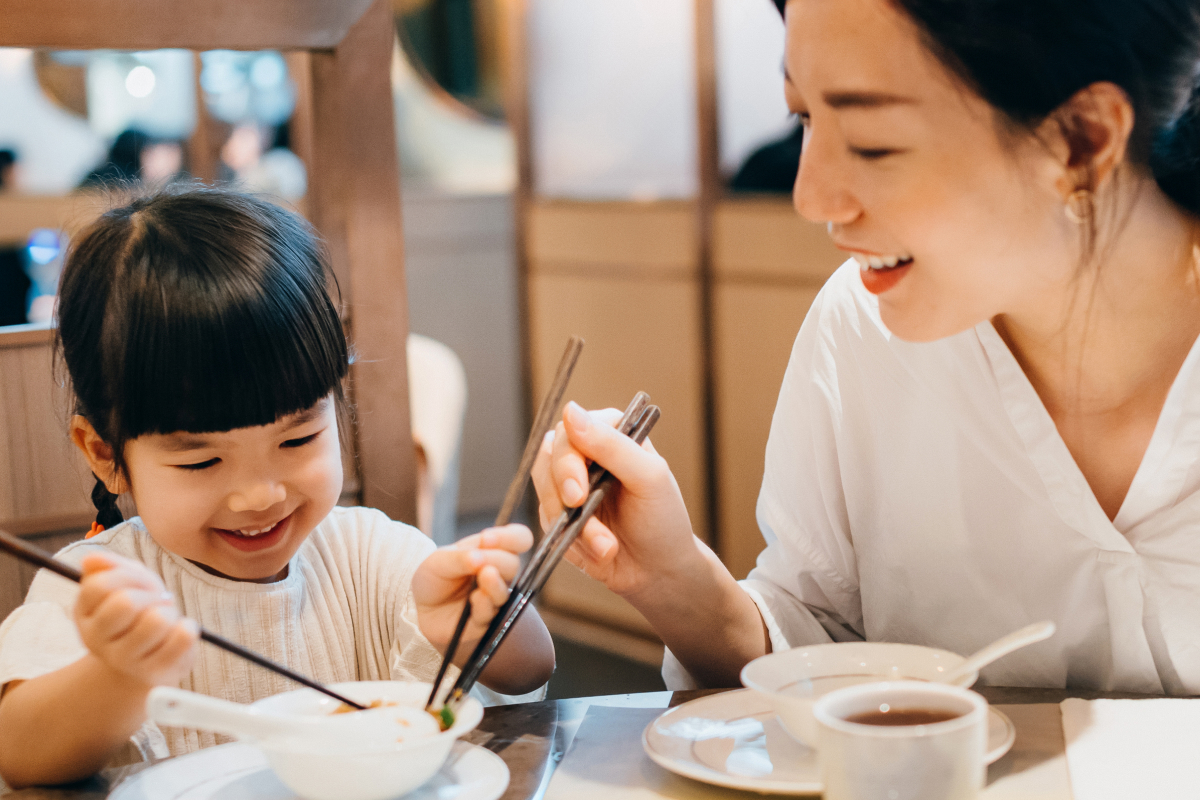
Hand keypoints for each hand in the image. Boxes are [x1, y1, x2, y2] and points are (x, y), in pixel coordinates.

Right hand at [74, 554, 198, 687]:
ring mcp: (123, 660)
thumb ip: (110, 567)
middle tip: (156, 601)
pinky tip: (178, 632)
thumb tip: (91, 559)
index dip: (128, 575)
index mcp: (84, 614)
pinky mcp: (153, 673)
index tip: (139, 583)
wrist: (146, 661)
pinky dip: (187, 628)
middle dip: (151, 594)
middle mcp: (96, 640)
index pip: (99, 585)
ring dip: (170, 613)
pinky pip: (182, 638)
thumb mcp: (125, 584)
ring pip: (156, 620)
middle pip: (125, 602)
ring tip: (166, 619)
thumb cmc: (138, 613)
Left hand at [413, 525, 531, 659]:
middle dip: (497, 559)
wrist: (418, 605)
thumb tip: (479, 558)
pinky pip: (489, 615)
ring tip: (485, 575)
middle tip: (477, 559)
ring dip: (495, 584)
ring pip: (504, 593)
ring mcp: (493, 599)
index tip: (487, 538)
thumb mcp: (440, 560)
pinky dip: (484, 605)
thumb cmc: (435, 576)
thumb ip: (460, 558)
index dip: (511, 537)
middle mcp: (499, 575)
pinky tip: (474, 599)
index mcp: (492, 551)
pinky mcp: (483, 623)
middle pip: (513, 565)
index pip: (519, 539)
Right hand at [530, 401, 701, 599]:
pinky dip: (570, 541)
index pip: (571, 430)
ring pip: (543, 490)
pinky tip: (598, 551)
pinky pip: (546, 522)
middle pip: (549, 456)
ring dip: (571, 523)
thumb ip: (612, 445)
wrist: (660, 572)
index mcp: (611, 435)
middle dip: (561, 492)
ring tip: (605, 544)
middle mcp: (587, 455)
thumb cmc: (663, 521)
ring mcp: (570, 486)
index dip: (568, 460)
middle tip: (579, 511)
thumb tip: (571, 411)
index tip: (579, 491)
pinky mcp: (560, 516)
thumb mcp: (649, 478)